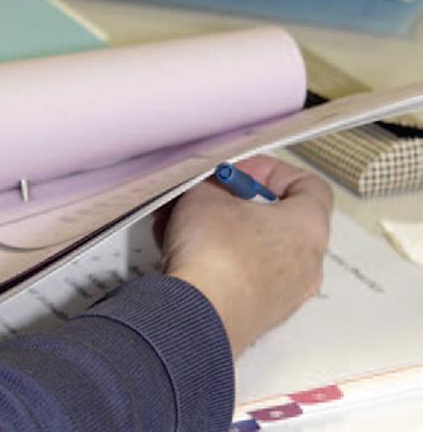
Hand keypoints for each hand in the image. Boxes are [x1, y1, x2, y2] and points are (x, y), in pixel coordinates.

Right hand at [155, 156, 332, 356]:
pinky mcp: (258, 316)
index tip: (238, 172)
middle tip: (204, 196)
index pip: (308, 185)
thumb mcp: (204, 194)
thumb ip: (212, 183)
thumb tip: (210, 187)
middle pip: (275, 219)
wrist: (197, 315)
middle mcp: (307, 264)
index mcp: (309, 227)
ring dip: (217, 232)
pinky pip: (239, 277)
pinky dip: (215, 261)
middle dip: (233, 203)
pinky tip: (178, 253)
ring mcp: (284, 295)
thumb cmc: (215, 254)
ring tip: (178, 224)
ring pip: (252, 250)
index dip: (270, 171)